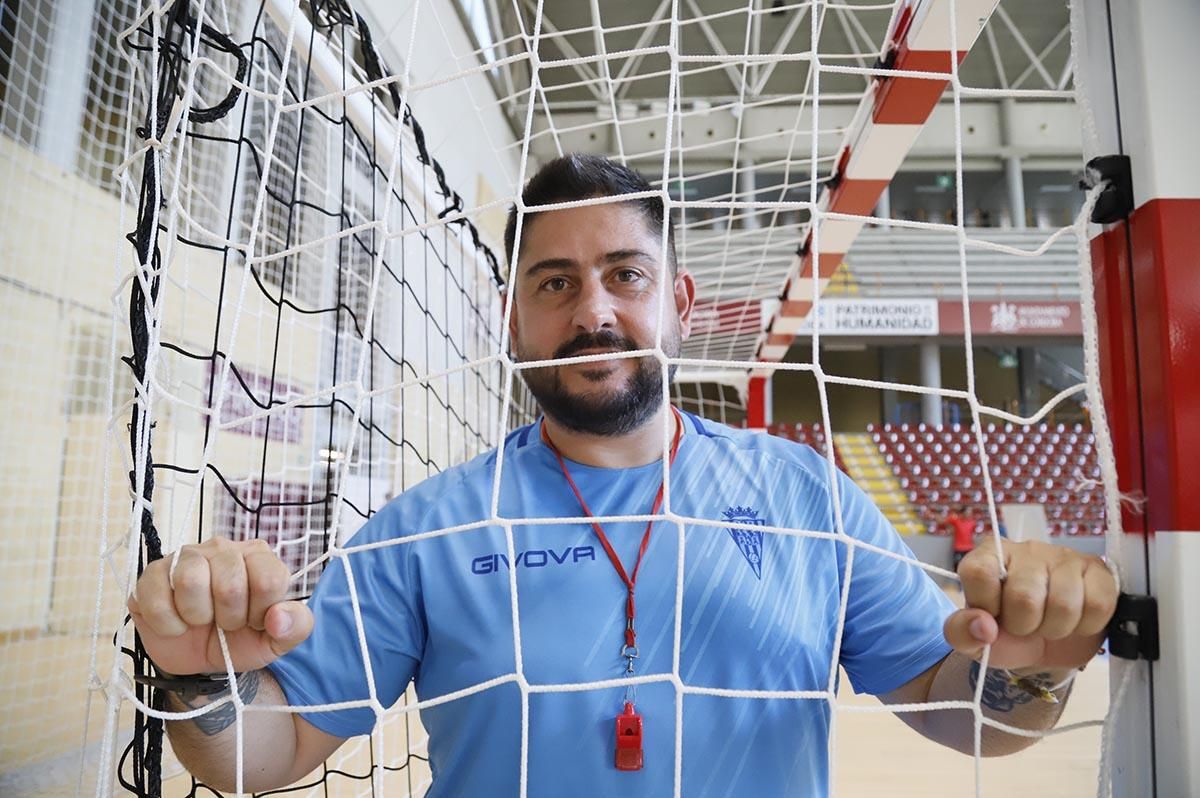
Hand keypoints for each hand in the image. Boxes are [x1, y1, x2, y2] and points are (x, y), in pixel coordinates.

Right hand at [128, 537, 313, 674]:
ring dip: (196, 616)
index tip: (254, 621)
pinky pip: (156, 598)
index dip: (261, 612)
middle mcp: (224, 548)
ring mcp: (186, 556)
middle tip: (224, 623)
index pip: (269, 579)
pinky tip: (175, 624)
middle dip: (228, 619)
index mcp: (259, 557)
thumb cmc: (239, 640)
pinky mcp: (153, 573)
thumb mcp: (275, 641)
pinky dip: (167, 624)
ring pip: (191, 581)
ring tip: (199, 620)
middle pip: (229, 583)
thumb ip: (295, 627)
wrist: (196, 657)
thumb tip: (279, 618)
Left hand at [943, 537, 1116, 670]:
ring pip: (1064, 604)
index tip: (993, 617)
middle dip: (1025, 626)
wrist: (1048, 645)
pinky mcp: (1099, 571)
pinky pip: (1098, 605)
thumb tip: (983, 626)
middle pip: (1024, 597)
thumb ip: (960, 632)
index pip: (979, 573)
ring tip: (1050, 623)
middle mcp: (1025, 549)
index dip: (987, 606)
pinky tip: (1076, 619)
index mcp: (986, 557)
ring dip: (1056, 629)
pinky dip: (1087, 625)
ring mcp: (1064, 557)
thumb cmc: (1006, 634)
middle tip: (1026, 625)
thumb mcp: (973, 638)